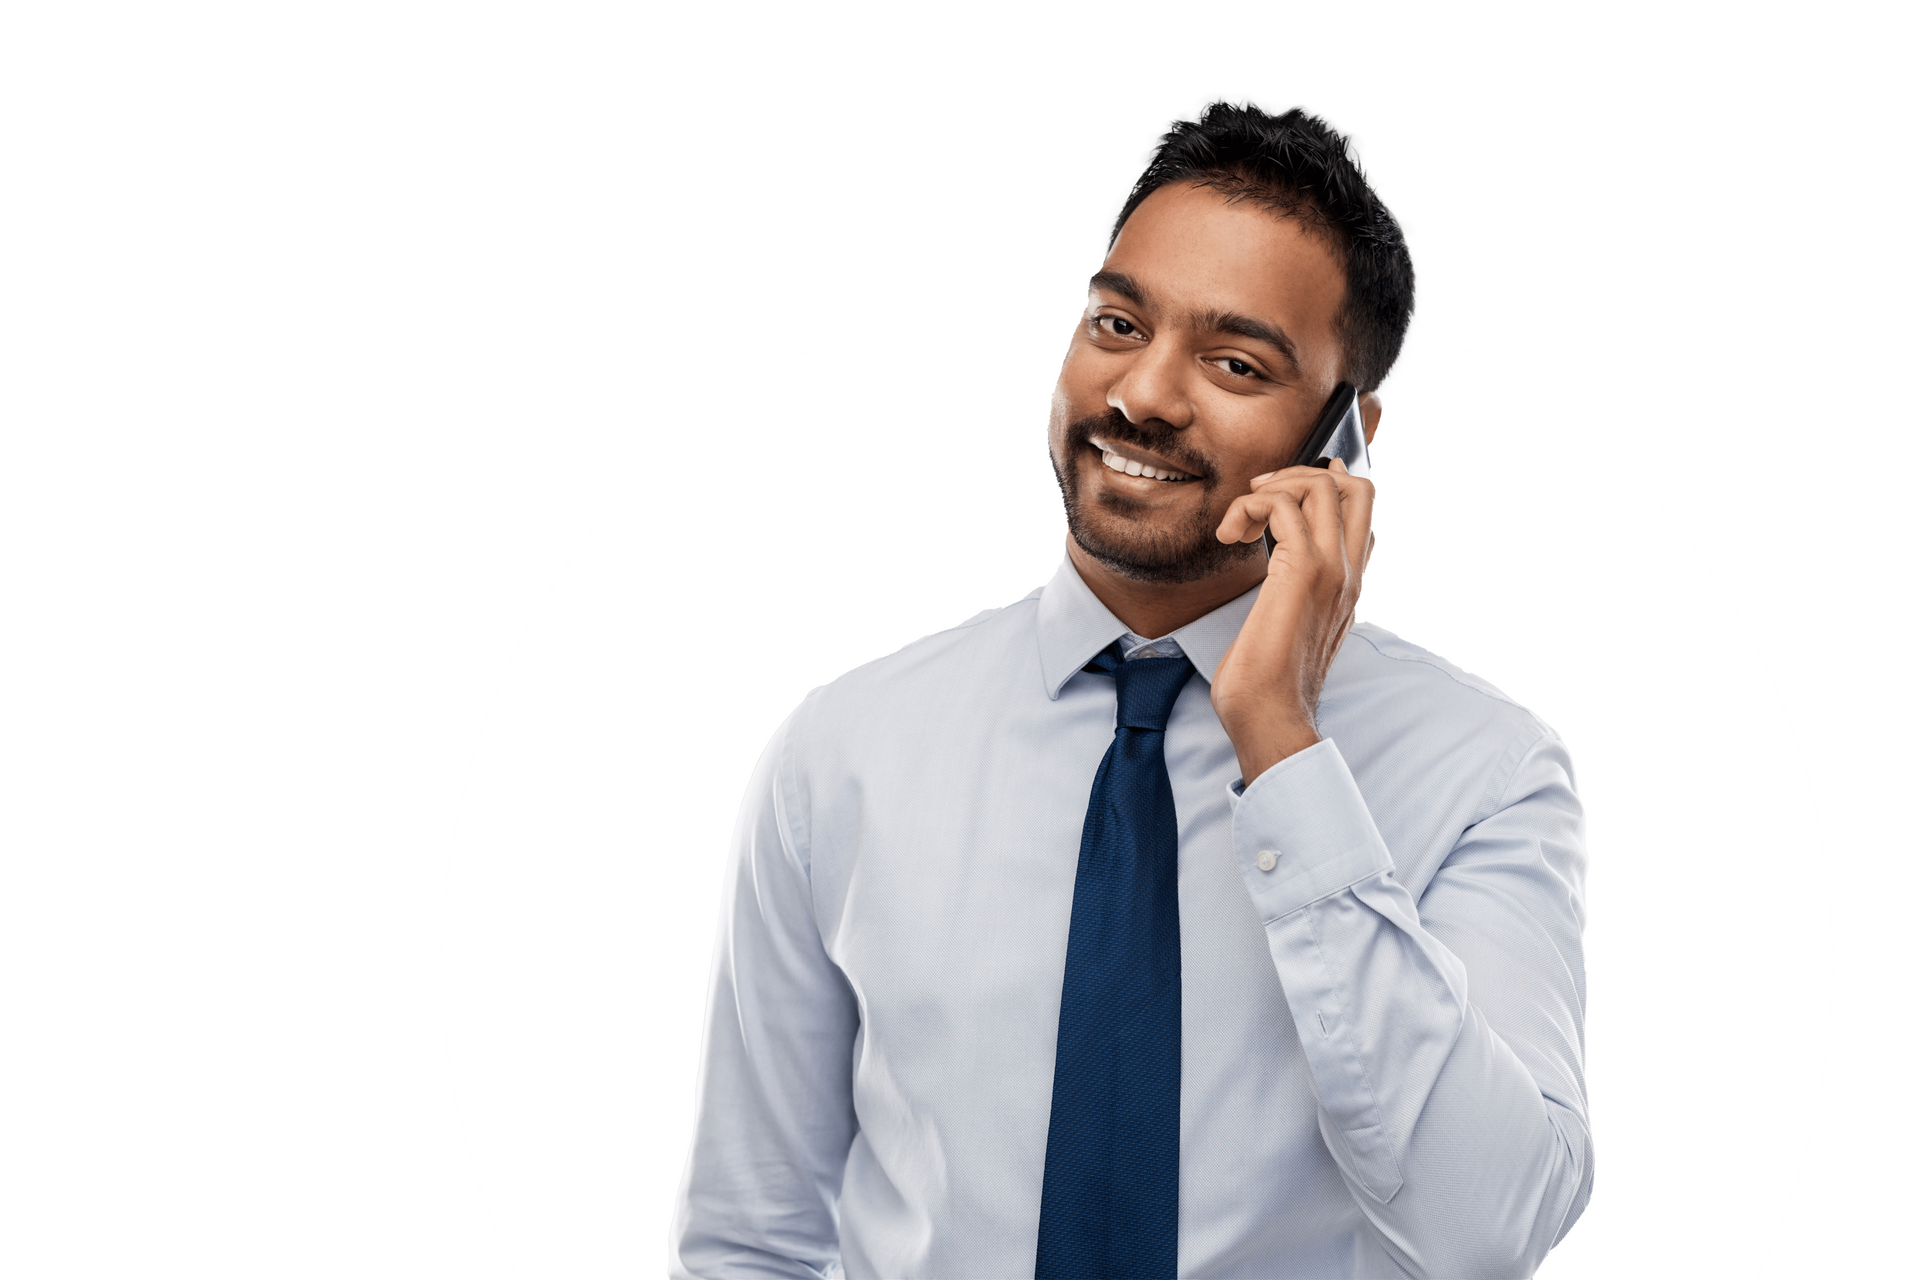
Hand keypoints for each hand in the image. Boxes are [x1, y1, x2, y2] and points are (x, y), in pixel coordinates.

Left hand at [1210, 458, 1375, 785]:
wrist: (1269, 717)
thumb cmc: (1268, 682)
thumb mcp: (1289, 628)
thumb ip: (1294, 595)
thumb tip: (1276, 569)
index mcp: (1350, 585)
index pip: (1363, 512)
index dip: (1326, 485)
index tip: (1279, 494)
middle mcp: (1349, 573)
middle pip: (1355, 487)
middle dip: (1301, 474)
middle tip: (1259, 498)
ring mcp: (1332, 571)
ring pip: (1322, 485)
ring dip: (1271, 487)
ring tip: (1240, 521)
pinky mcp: (1302, 573)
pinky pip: (1283, 506)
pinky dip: (1250, 506)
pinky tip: (1230, 537)